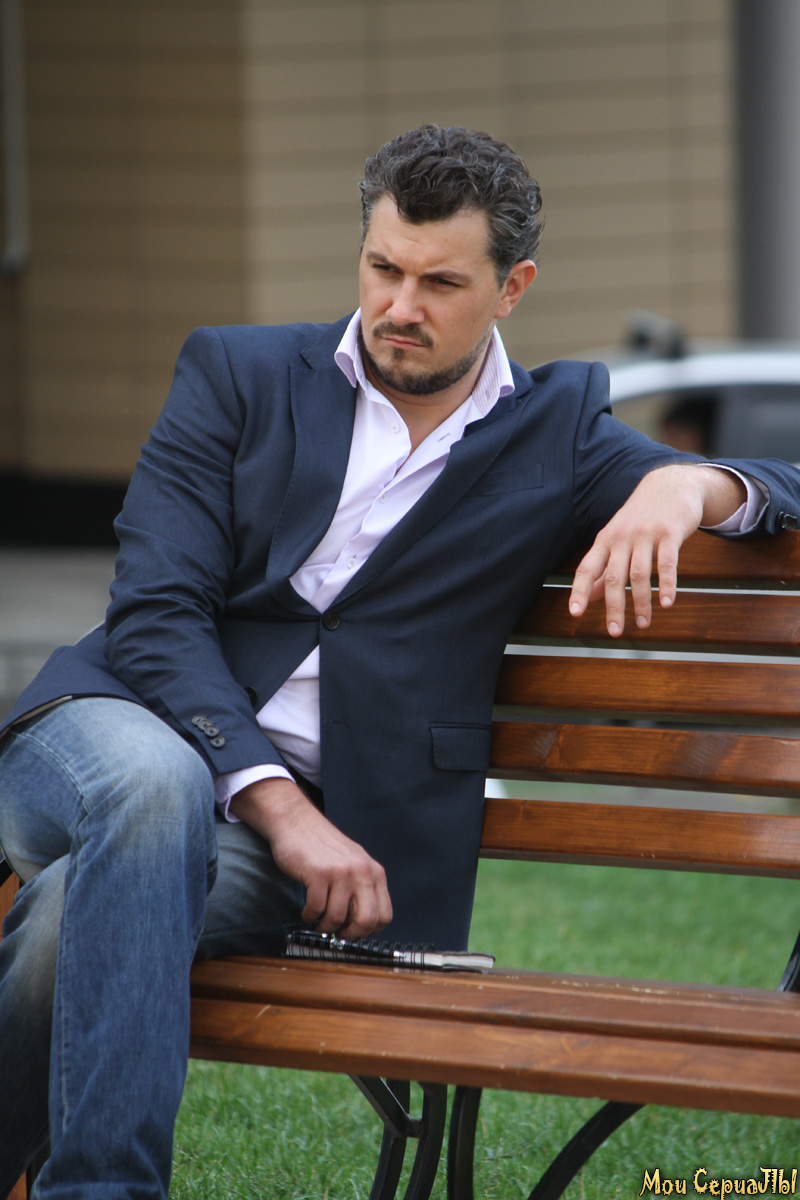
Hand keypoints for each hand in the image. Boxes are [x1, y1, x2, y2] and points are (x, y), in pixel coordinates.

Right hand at [229, 777, 391, 938]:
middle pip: (366, 921)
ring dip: (324, 927)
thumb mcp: (353, 864)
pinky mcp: (318, 873)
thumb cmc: (322, 847)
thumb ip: (362, 889)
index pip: (384, 916)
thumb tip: (361, 926)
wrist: (297, 822)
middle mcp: (362, 871)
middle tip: (336, 934)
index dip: (368, 932)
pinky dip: (309, 916)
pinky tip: (306, 911)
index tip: (353, 933)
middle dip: (349, 935)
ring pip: (337, 918)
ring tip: (317, 922)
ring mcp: (341, 872)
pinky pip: (316, 909)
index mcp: (374, 872)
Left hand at [568, 464, 745, 635]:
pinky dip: (666, 585)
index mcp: (605, 539)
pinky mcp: (670, 533)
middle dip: (614, 607)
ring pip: (640, 574)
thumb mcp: (618, 538)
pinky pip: (667, 564)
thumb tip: (592, 597)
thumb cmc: (641, 517)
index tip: (575, 613)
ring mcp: (646, 534)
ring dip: (641, 603)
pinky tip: (667, 603)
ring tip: (643, 624)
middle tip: (614, 631)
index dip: (580, 591)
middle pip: (614, 576)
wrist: (670, 483)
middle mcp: (622, 537)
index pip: (587, 568)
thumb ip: (605, 567)